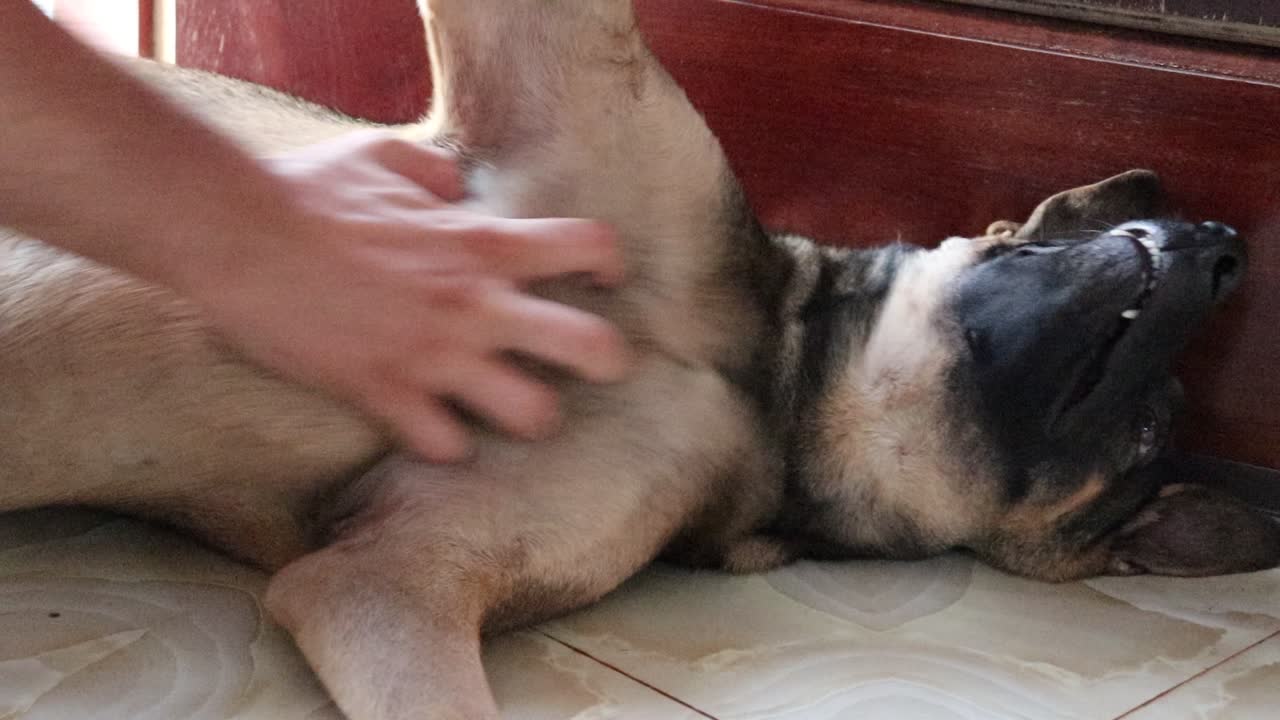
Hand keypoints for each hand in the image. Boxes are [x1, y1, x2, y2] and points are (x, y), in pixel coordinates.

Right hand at [186, 131, 627, 461]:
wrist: (236, 234)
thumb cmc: (307, 189)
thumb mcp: (384, 156)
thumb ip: (438, 174)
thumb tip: (459, 190)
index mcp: (482, 241)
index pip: (590, 246)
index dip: (607, 263)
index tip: (599, 277)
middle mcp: (475, 303)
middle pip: (592, 347)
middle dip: (608, 361)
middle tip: (595, 366)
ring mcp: (434, 355)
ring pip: (534, 415)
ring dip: (532, 415)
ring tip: (514, 408)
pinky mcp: (385, 394)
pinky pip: (446, 445)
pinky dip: (447, 442)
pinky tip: (435, 428)